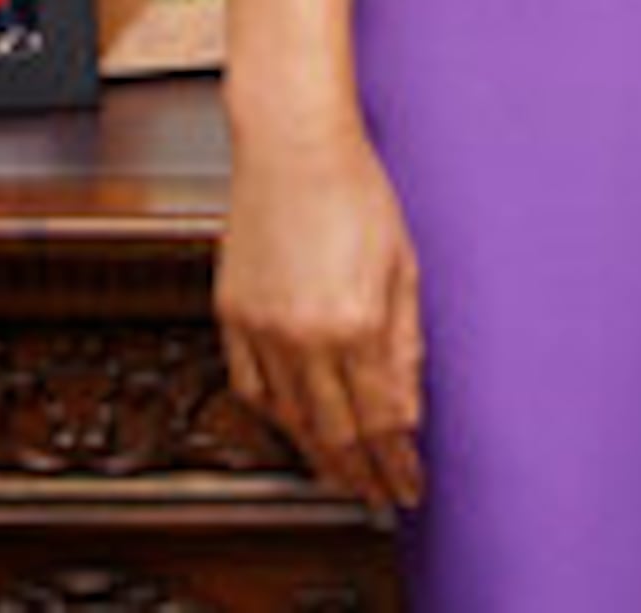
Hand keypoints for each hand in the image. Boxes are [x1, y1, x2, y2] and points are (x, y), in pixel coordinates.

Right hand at [216, 126, 426, 512]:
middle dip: (361, 473)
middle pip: (335, 430)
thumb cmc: (356, 189)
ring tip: (342, 476)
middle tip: (380, 496)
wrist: (292, 144)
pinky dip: (274, 416)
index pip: (381, 418)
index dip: (397, 462)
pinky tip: (294, 428)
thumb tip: (409, 410)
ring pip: (289, 417)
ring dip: (318, 454)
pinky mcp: (231, 315)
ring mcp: (261, 328)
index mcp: (356, 321)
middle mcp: (304, 335)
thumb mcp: (403, 265)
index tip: (409, 485)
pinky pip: (248, 386)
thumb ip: (406, 345)